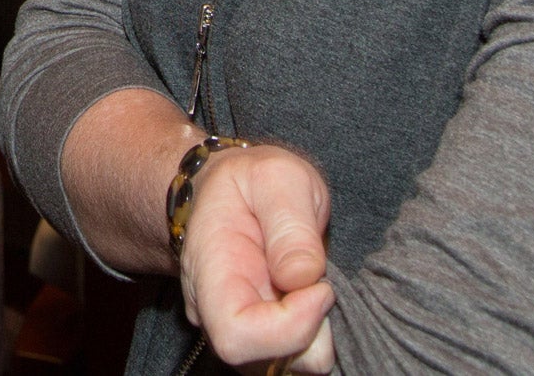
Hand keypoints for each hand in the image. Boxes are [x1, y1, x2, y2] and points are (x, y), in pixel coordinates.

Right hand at [182, 144, 336, 372]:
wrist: (231, 192)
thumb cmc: (251, 182)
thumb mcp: (276, 177)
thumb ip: (290, 223)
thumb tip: (304, 276)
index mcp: (210, 275)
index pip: (236, 335)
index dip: (289, 324)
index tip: (320, 285)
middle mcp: (215, 316)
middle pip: (268, 362)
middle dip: (313, 329)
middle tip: (322, 277)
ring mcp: (240, 333)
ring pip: (289, 367)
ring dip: (318, 333)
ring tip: (315, 282)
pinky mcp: (263, 343)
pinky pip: (298, 360)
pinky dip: (318, 336)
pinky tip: (314, 297)